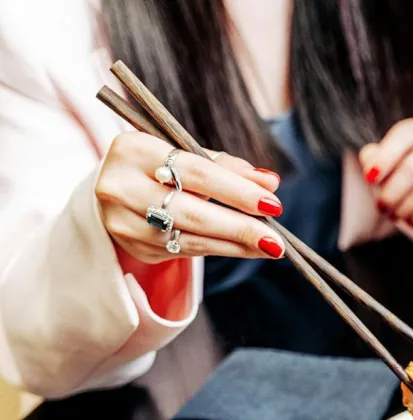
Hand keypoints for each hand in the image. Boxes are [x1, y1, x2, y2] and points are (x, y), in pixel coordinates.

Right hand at [95, 132, 285, 262]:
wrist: (111, 186)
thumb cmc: (158, 164)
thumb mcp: (185, 153)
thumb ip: (227, 167)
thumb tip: (269, 183)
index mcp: (133, 150)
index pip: (195, 172)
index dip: (236, 190)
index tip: (272, 204)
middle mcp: (121, 186)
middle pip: (191, 212)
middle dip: (240, 227)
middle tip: (277, 240)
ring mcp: (123, 221)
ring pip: (189, 238)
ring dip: (235, 245)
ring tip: (269, 247)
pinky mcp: (133, 245)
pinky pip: (184, 251)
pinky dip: (219, 249)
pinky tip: (244, 249)